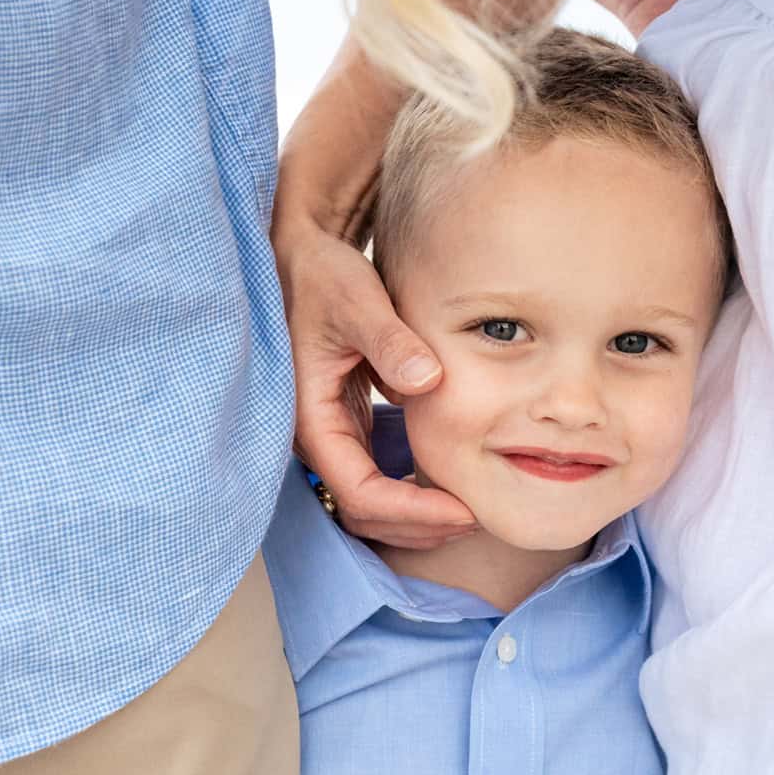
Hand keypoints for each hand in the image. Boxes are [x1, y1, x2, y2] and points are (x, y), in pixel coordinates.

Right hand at [272, 39, 476, 547]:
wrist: (299, 249)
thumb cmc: (321, 271)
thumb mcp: (355, 297)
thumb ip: (390, 339)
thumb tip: (425, 380)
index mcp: (308, 414)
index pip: (358, 491)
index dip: (410, 510)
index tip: (461, 509)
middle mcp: (313, 433)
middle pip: (360, 511)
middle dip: (415, 525)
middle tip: (474, 517)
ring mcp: (328, 429)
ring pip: (366, 501)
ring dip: (413, 515)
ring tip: (465, 511)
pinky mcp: (344, 420)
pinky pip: (372, 475)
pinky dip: (407, 489)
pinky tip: (446, 483)